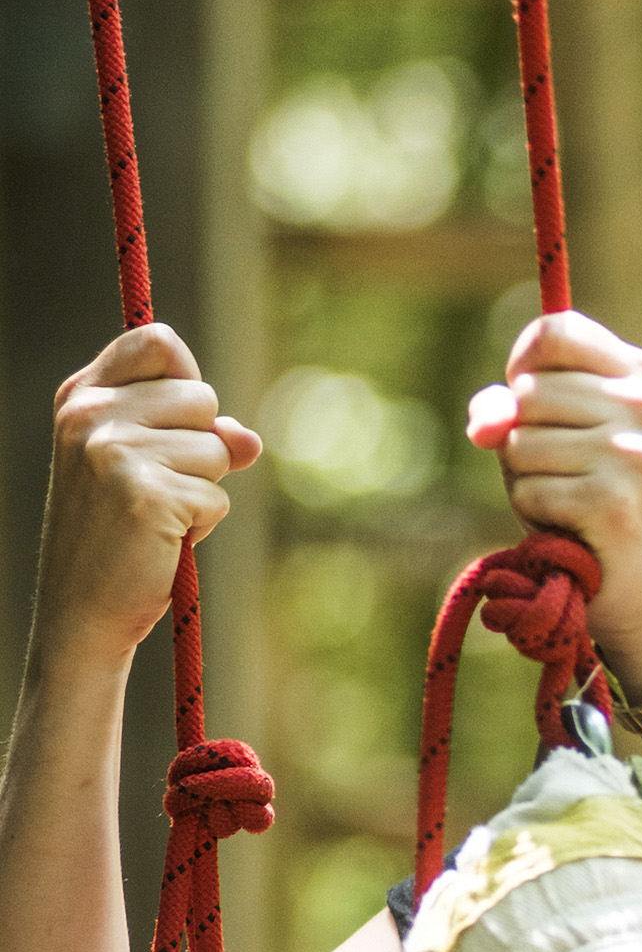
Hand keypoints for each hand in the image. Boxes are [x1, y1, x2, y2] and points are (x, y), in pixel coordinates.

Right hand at [34, 324, 260, 676]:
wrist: (82, 612)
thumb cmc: (117, 536)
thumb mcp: (148, 470)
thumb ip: (198, 438)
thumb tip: (250, 441)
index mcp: (82, 396)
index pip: (158, 340)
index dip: (187, 377)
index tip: (181, 419)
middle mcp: (90, 415)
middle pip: (202, 397)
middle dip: (202, 448)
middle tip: (159, 489)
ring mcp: (113, 452)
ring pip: (216, 449)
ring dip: (204, 489)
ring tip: (159, 518)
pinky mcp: (144, 494)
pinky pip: (217, 495)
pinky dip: (203, 523)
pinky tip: (162, 541)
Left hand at [466, 311, 641, 697]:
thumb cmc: (593, 507)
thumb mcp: (555, 441)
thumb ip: (510, 410)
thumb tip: (486, 426)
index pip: (554, 331)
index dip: (524, 367)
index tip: (535, 408)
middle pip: (528, 390)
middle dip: (524, 438)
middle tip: (566, 476)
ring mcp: (634, 453)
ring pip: (520, 442)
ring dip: (527, 482)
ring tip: (569, 505)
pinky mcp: (614, 501)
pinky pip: (529, 490)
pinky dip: (536, 517)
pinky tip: (572, 531)